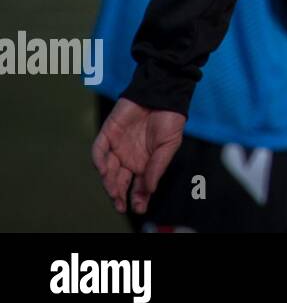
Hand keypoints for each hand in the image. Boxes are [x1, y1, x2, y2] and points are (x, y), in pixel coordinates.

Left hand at [91, 97, 185, 214]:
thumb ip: (157, 167)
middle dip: (119, 195)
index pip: (138, 185)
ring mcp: (117, 146)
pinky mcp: (108, 133)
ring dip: (109, 182)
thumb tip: (150, 189)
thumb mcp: (169, 146)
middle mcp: (129, 158)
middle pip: (119, 182)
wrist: (163, 94)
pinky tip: (105, 170)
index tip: (139, 208)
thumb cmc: (170, 120)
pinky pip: (99, 150)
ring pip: (108, 170)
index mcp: (145, 163)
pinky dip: (100, 161)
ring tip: (114, 191)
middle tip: (121, 205)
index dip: (138, 198)